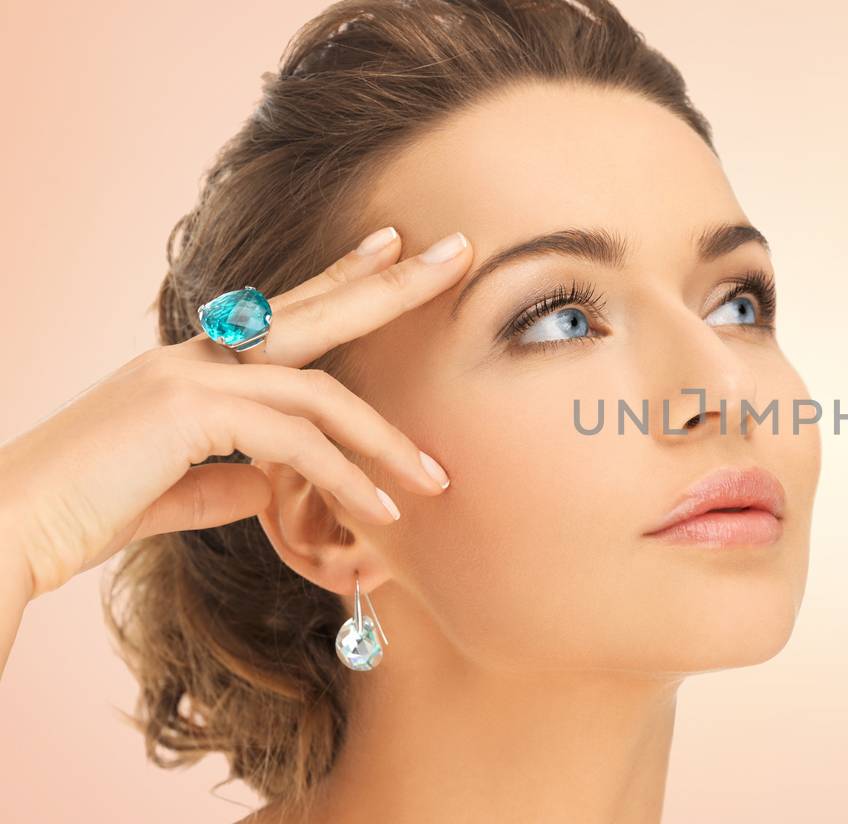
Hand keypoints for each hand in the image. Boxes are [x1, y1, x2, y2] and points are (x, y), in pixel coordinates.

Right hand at [0, 228, 473, 601]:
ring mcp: (189, 377)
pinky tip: (381, 513)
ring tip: (435, 481)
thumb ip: (224, 479)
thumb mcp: (173, 490)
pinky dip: (345, 478)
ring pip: (318, 393)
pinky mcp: (187, 412)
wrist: (8, 527)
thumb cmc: (81, 513)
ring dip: (384, 442)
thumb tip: (266, 483)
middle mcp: (193, 356)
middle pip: (313, 311)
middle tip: (458, 255)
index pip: (280, 310)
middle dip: (390, 285)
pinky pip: (294, 441)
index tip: (391, 246)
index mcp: (190, 364)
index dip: (340, 277)